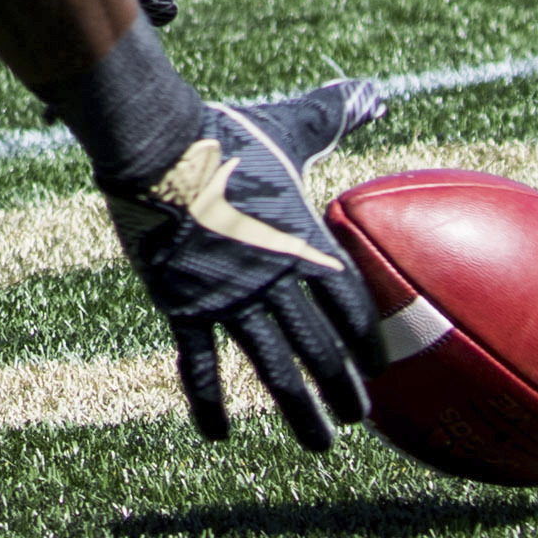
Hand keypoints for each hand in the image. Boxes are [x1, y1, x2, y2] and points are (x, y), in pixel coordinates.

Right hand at [97, 74, 388, 450]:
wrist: (156, 146)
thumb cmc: (226, 135)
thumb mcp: (288, 127)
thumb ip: (335, 115)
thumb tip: (376, 92)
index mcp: (304, 241)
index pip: (350, 304)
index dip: (368, 339)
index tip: (381, 367)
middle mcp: (274, 278)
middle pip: (321, 347)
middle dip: (344, 389)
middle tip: (359, 421)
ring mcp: (228, 298)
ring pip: (273, 368)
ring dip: (299, 411)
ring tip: (319, 445)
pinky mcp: (183, 307)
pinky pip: (199, 365)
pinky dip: (208, 402)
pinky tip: (217, 435)